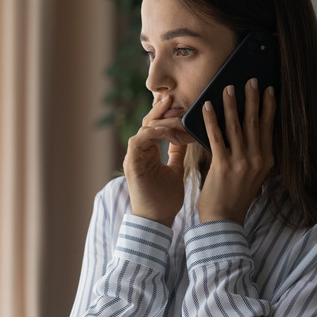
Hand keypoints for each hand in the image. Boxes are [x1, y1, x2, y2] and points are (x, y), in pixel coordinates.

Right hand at [123, 95, 190, 226]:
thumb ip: (177, 153)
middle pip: (148, 123)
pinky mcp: (131, 164)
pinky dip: (150, 133)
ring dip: (158, 120)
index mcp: (149, 152)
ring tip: (172, 111)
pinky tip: (164, 130)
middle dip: (160, 109)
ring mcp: (134, 157)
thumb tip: (185, 136)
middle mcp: (139, 152)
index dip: (167, 114)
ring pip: (143, 129)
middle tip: (173, 96)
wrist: (157, 220)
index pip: (156, 125)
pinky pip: (137, 141)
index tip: (181, 104)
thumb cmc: (166, 199)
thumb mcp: (176, 170)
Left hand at [198, 79, 275, 224]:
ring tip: (228, 87)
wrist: (223, 220)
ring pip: (236, 126)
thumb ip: (253, 155)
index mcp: (266, 161)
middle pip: (255, 122)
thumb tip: (249, 132)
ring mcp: (241, 162)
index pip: (269, 128)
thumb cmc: (235, 197)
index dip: (269, 107)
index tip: (270, 90)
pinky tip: (207, 106)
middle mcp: (257, 159)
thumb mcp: (253, 175)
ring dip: (232, 104)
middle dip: (253, 99)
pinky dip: (211, 119)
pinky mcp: (223, 165)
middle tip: (251, 80)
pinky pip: (216, 136)